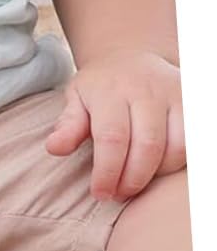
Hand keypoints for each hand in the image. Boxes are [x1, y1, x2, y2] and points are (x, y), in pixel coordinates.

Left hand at [45, 49, 185, 200]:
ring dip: (158, 174)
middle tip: (117, 194)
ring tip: (136, 183)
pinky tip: (159, 169)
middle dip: (133, 179)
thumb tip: (54, 149)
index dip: (107, 172)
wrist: (130, 55)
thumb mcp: (76, 98)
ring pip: (178, 146)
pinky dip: (180, 162)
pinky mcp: (195, 102)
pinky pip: (196, 142)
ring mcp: (176, 95)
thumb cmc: (99, 86)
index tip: (100, 193)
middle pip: (147, 146)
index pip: (112, 138)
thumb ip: (68, 124)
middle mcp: (147, 91)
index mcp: (111, 91)